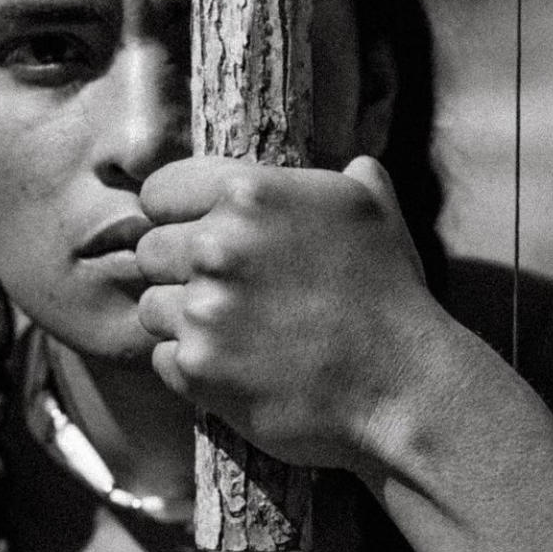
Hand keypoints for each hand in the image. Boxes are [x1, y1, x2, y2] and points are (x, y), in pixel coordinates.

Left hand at [136, 155, 440, 474]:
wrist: (404, 387)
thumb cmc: (390, 296)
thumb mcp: (374, 213)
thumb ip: (345, 179)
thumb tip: (353, 164)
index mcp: (249, 194)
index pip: (158, 193)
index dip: (177, 217)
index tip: (201, 238)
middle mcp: (217, 246)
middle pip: (149, 251)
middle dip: (179, 272)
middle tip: (231, 296)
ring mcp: (203, 310)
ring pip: (151, 307)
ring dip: (183, 322)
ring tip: (238, 334)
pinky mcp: (197, 368)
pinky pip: (162, 359)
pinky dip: (191, 367)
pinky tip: (238, 368)